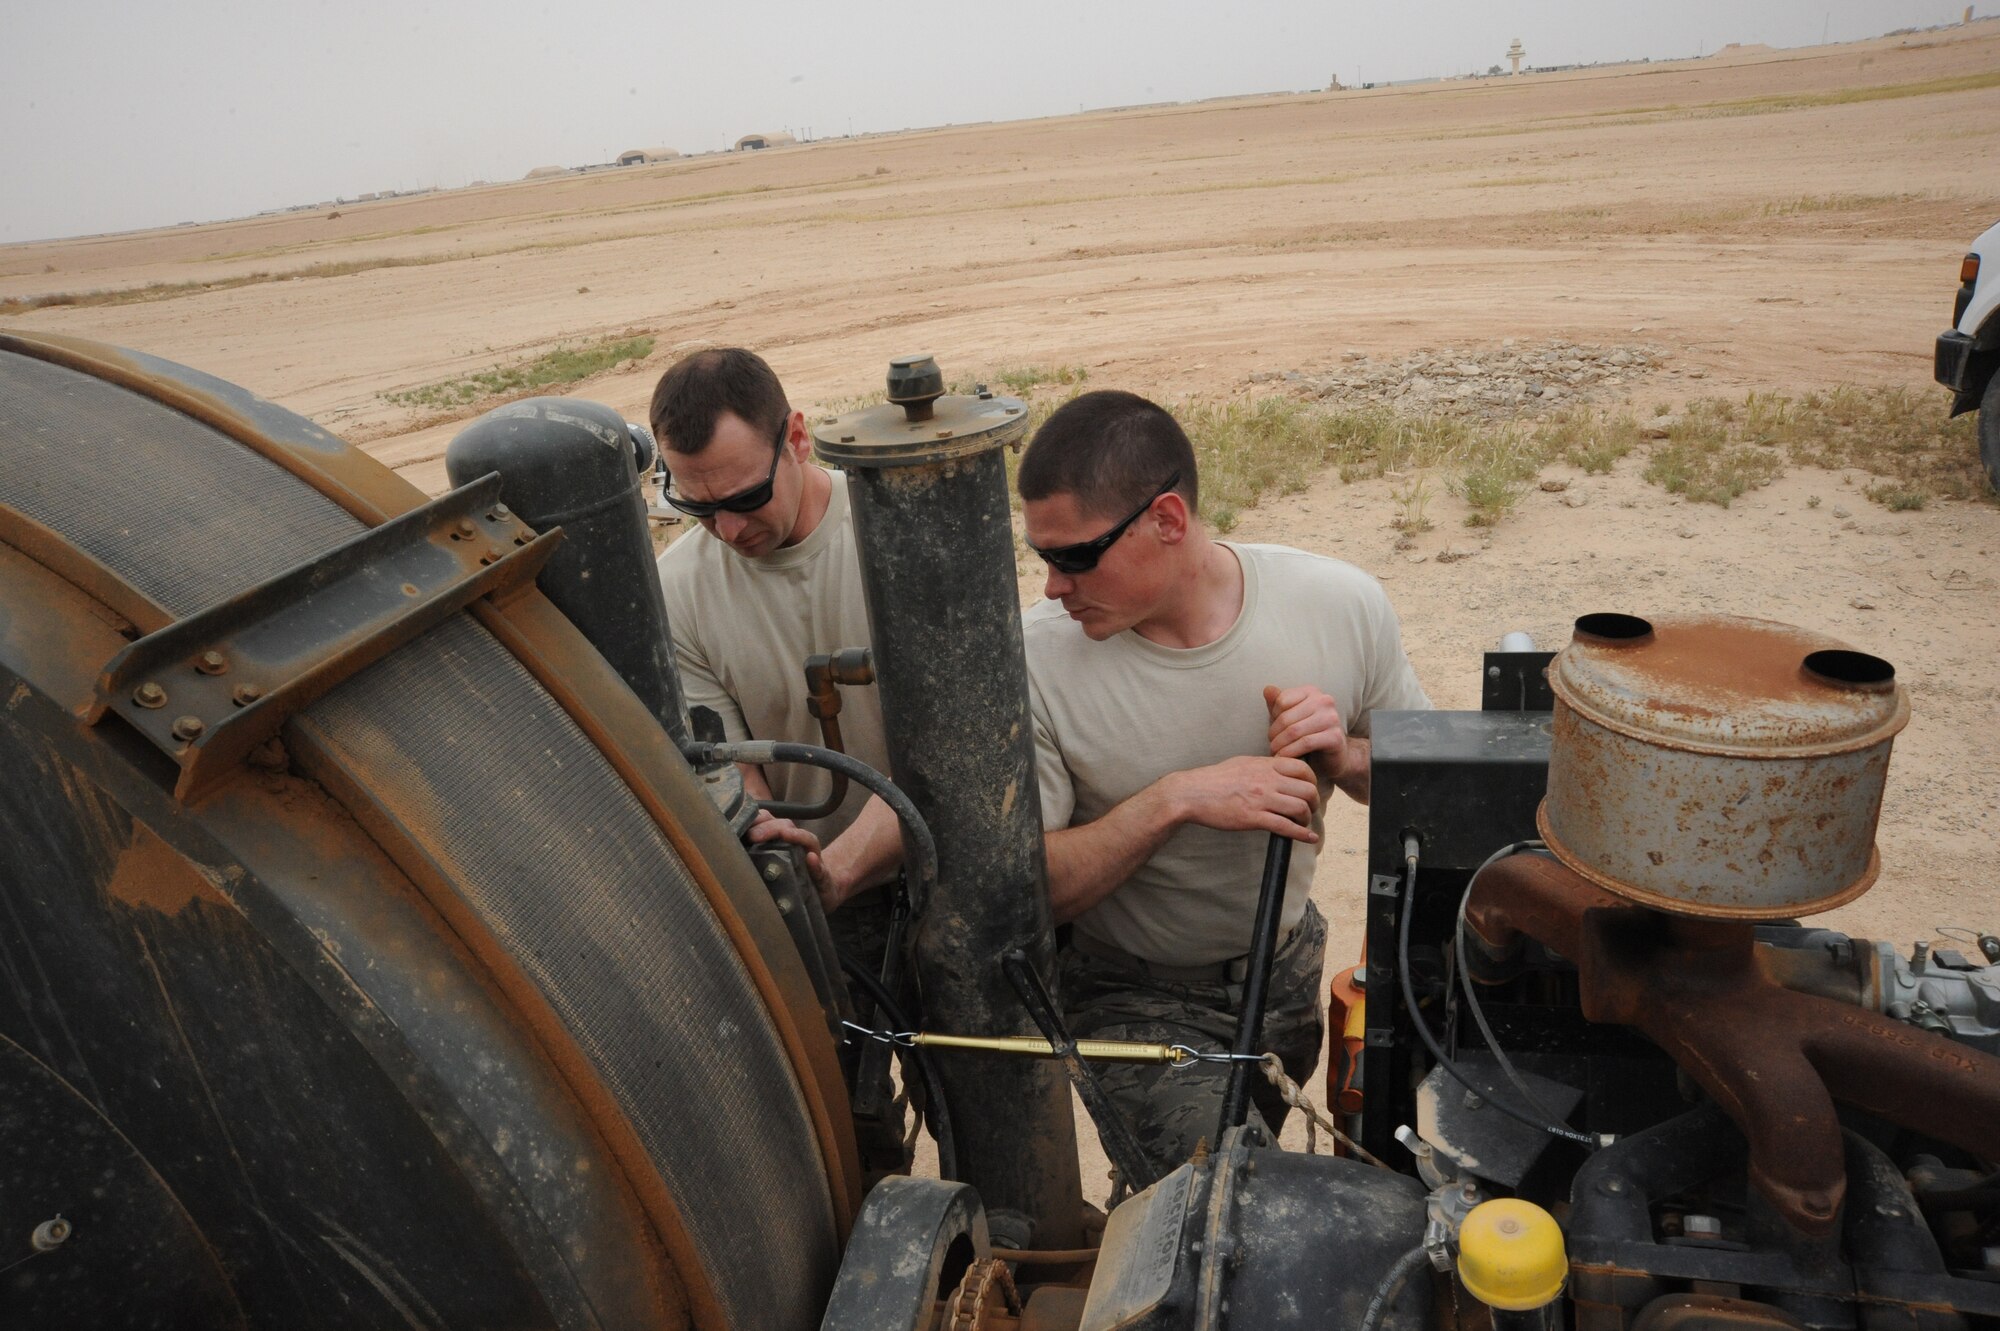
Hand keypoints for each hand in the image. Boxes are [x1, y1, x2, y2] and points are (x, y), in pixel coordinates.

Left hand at [747, 809, 832, 902]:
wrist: (822, 891)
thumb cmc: (790, 876)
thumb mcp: (771, 863)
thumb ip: (753, 852)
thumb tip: (727, 846)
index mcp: (781, 840)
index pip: (769, 821)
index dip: (757, 819)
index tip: (741, 823)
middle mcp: (798, 845)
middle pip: (786, 826)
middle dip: (770, 828)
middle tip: (754, 836)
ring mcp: (812, 860)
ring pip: (806, 840)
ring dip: (795, 836)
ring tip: (785, 834)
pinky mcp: (823, 878)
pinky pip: (821, 870)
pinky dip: (816, 865)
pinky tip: (811, 860)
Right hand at [1162, 754, 1319, 842]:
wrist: (1192, 793)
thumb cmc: (1215, 779)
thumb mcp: (1243, 764)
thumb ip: (1264, 767)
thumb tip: (1279, 771)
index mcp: (1264, 765)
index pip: (1302, 768)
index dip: (1312, 780)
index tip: (1310, 789)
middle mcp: (1267, 780)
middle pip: (1307, 789)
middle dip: (1314, 802)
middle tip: (1310, 808)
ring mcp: (1261, 799)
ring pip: (1299, 808)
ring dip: (1307, 818)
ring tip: (1304, 823)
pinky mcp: (1254, 818)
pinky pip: (1285, 827)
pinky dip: (1302, 834)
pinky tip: (1309, 838)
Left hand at [1265, 684, 1349, 781]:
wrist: (1332, 757)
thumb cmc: (1307, 734)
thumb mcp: (1289, 718)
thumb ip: (1277, 703)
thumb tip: (1267, 689)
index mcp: (1312, 692)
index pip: (1282, 700)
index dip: (1273, 718)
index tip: (1273, 731)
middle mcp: (1324, 701)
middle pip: (1286, 717)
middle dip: (1274, 735)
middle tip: (1271, 746)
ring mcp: (1332, 718)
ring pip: (1294, 731)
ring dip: (1280, 745)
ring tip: (1275, 753)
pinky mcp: (1335, 737)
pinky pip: (1305, 743)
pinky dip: (1290, 752)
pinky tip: (1284, 758)